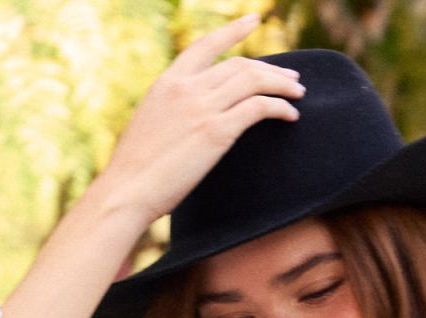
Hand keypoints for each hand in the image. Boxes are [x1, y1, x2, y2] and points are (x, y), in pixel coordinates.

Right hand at [97, 14, 304, 227]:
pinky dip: (279, 108)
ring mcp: (201, 107)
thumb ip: (173, 111)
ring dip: (281, 85)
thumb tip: (188, 120)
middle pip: (239, 65)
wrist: (127, 189)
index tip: (255, 20)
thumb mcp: (152, 125)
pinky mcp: (216, 132)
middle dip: (271, 69)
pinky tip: (291, 116)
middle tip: (292, 78)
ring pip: (253, 81)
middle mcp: (186, 87)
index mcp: (168, 82)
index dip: (234, 30)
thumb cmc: (136, 170)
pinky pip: (257, 108)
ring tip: (298, 94)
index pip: (206, 45)